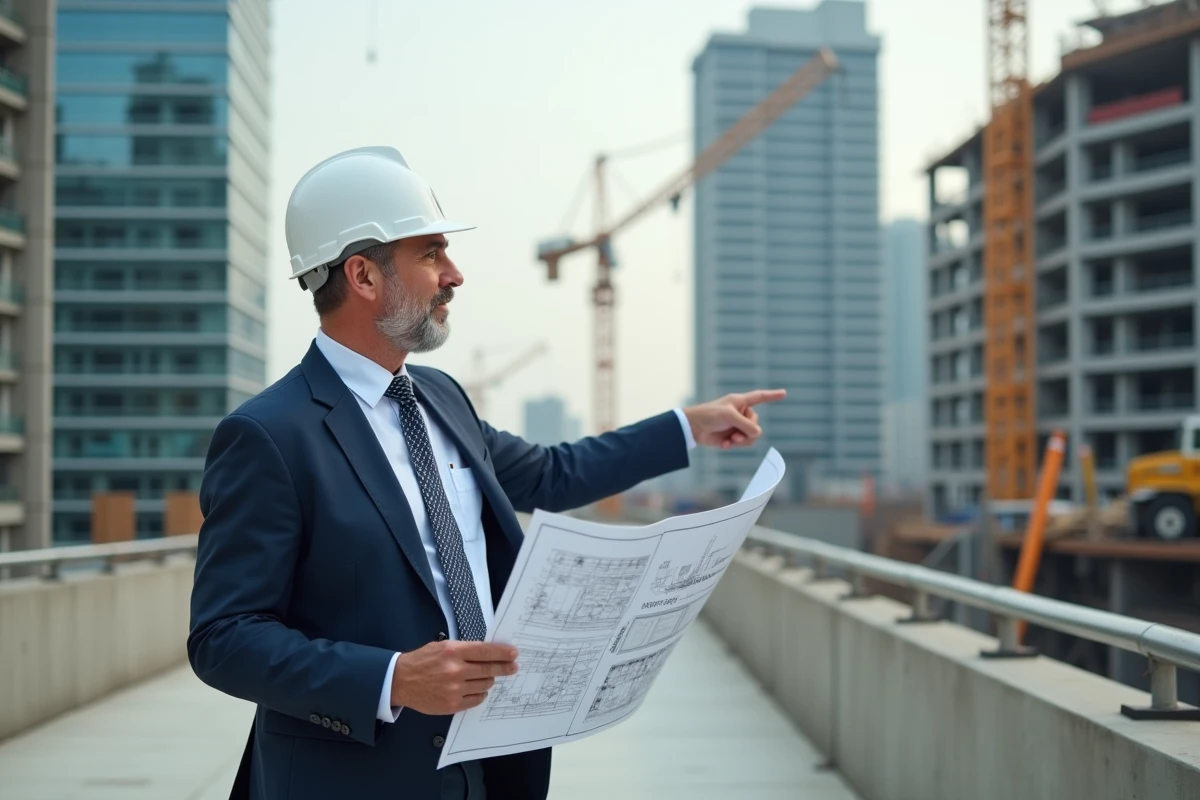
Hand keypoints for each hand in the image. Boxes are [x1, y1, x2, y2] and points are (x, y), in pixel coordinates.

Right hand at [390, 640, 518, 714]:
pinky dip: (480, 693)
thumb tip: (489, 652)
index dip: (503, 653)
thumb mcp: (442, 647)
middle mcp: (455, 670)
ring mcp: (454, 690)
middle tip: (514, 667)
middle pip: (489, 669)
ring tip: (486, 677)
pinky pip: (476, 699)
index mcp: (453, 651)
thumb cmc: (422, 661)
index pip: (485, 651)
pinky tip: (476, 688)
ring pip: (484, 685)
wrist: (401, 681)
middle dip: (504, 668)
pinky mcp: (452, 705)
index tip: (514, 654)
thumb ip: (464, 649)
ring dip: (488, 680)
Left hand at [683, 389, 786, 449]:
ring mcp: (737, 425)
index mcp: (740, 402)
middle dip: (747, 431)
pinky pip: (743, 443)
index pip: (759, 397)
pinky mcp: (732, 437)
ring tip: (730, 440)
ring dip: (742, 440)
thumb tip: (758, 434)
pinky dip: (734, 445)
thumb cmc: (709, 415)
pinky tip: (724, 444)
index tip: (784, 393)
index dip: (772, 395)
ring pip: (752, 436)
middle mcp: (741, 413)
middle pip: (756, 424)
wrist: (693, 429)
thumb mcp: (729, 416)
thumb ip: (745, 424)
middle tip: (735, 435)